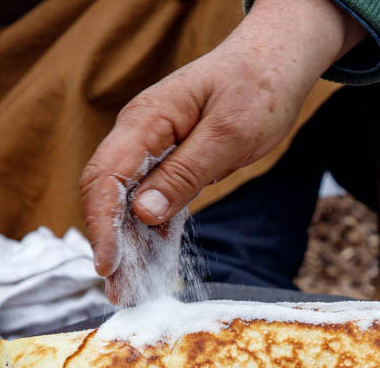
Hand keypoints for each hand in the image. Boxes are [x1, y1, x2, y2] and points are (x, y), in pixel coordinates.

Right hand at [81, 0, 364, 287]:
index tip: (109, 265)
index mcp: (146, 121)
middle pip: (109, 196)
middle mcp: (140, 136)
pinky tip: (150, 267)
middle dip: (110, 244)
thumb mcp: (228, 135)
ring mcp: (154, 150)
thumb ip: (184, 173)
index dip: (102, 224)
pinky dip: (151, 236)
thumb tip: (143, 213)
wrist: (276, 62)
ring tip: (129, 291)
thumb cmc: (256, 89)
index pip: (106, 177)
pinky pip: (154, 204)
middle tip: (119, 292)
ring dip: (128, 248)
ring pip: (128, 205)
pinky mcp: (172, 164)